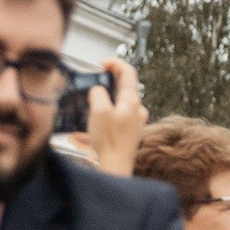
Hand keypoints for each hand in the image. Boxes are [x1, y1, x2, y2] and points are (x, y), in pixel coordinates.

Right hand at [85, 57, 147, 177]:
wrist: (116, 165)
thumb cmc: (109, 141)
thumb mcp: (99, 110)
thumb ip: (98, 93)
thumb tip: (98, 89)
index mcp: (132, 100)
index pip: (129, 72)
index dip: (116, 63)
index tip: (103, 63)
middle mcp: (137, 109)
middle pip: (125, 86)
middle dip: (109, 81)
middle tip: (95, 81)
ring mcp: (136, 121)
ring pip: (122, 101)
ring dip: (107, 98)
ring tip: (91, 104)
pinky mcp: (130, 131)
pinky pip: (119, 115)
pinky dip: (107, 113)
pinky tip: (94, 122)